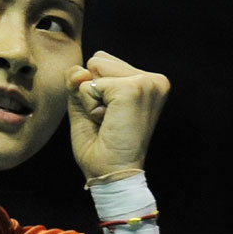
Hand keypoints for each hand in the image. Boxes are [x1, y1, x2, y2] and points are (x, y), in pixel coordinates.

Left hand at [66, 51, 169, 181]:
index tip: (110, 115)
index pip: (103, 61)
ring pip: (94, 69)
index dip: (95, 90)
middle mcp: (154, 80)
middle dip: (93, 91)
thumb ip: (78, 81)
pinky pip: (89, 85)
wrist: (110, 173)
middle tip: (108, 120)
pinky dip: (90, 106)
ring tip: (108, 121)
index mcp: (149, 82)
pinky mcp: (133, 89)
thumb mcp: (85, 106)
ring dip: (91, 100)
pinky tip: (107, 122)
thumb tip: (79, 71)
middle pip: (98, 60)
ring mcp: (146, 83)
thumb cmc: (101, 145)